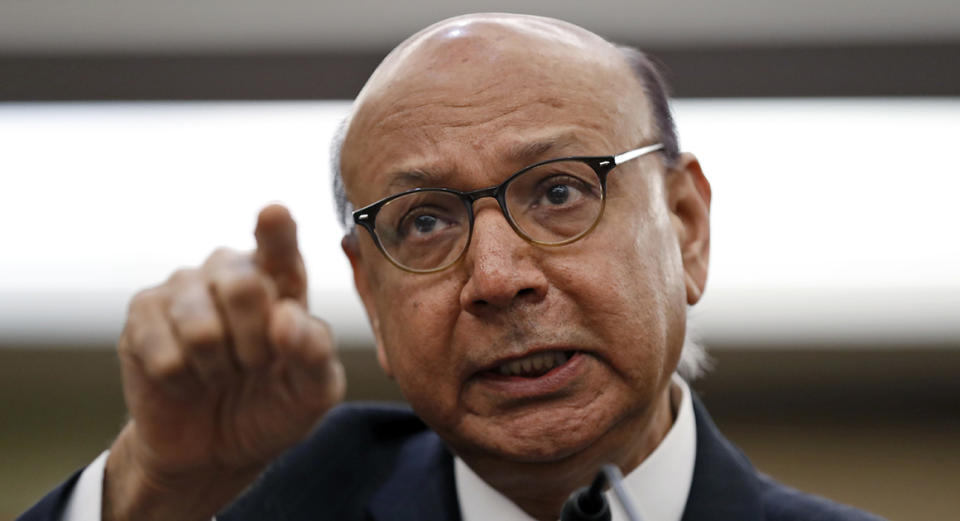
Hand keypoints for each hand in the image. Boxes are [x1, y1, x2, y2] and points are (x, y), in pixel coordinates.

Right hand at [103, 205, 344, 520]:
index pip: (280, 246)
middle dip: (255, 345)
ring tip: (221, 373)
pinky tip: (186, 380)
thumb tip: (288, 319)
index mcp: (281, 278)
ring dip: (218, 368)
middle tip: (255, 366)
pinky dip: (182, 382)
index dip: (276, 231)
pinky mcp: (142, 315)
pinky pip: (165, 354)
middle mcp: (232, 270)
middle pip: (244, 287)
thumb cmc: (273, 407)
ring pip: (202, 328)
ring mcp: (183, 288)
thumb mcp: (312, 393)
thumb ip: (315, 355)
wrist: (216, 449)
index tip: (273, 214)